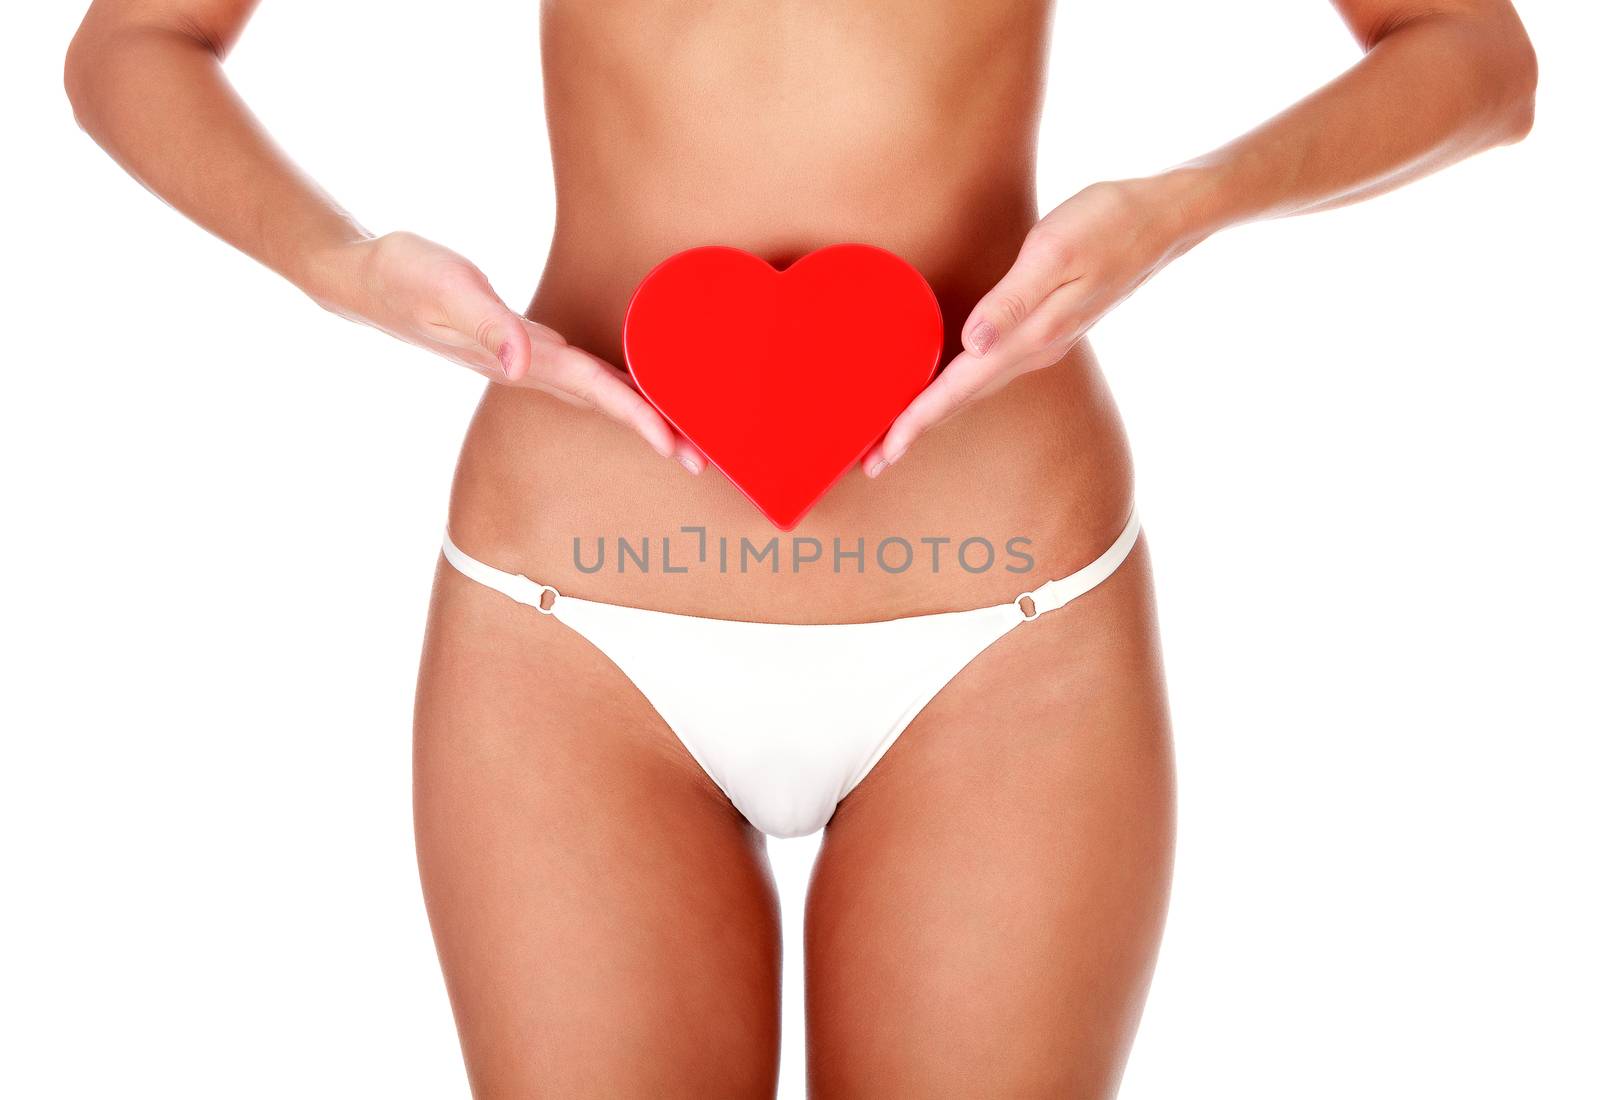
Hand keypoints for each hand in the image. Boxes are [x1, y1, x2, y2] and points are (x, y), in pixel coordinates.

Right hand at [315, 231, 701, 470]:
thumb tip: (518, 361)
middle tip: (701, 461)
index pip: (591, 390)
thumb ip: (483, 324)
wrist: (361, 281)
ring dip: (637, 417)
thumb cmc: (402, 276)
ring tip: (683, 438)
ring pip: (594, 395)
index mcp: (518, 356)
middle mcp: (527, 365)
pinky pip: (580, 374)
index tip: (673, 442)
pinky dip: (613, 388)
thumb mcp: (443, 289)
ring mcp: (524, 359)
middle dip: (651, 433)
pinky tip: (634, 389)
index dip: (634, 416)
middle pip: (603, 405)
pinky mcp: (522, 345)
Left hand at [863, 176, 1199, 476]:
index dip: (918, 420)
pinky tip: (943, 387)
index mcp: (1031, 336)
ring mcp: (1042, 343)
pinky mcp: (1045, 329)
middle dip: (917, 431)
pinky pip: (989, 371)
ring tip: (897, 434)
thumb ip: (1011, 301)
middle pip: (962, 401)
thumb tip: (972, 343)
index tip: (885, 450)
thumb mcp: (1055, 252)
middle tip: (874, 461)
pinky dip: (957, 387)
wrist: (1163, 220)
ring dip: (934, 413)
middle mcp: (1035, 350)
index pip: (959, 388)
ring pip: (975, 389)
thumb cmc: (1107, 223)